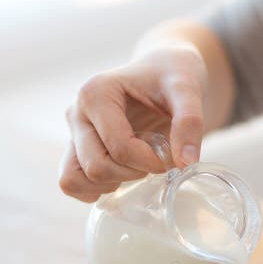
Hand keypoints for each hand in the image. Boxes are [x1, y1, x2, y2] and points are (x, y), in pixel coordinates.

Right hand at [59, 44, 206, 201]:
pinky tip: (123, 176)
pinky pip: (72, 183)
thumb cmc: (172, 75)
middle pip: (94, 167)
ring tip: (136, 169)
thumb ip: (190, 121)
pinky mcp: (78, 148)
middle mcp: (77, 112)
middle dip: (131, 174)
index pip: (118, 147)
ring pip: (74, 179)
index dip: (150, 162)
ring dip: (110, 184)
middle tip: (155, 162)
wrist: (164, 72)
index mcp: (96, 93)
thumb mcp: (188, 89)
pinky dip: (96, 190)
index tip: (170, 156)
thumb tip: (186, 163)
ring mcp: (74, 133)